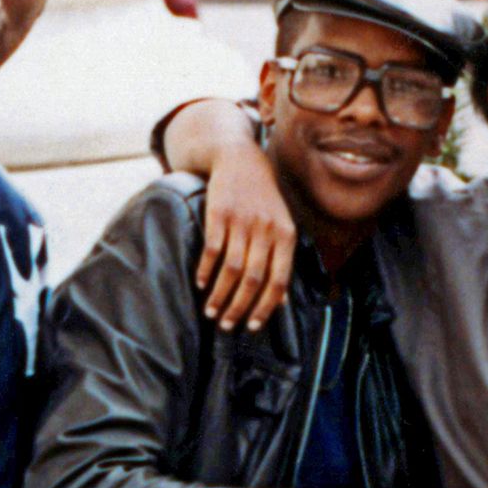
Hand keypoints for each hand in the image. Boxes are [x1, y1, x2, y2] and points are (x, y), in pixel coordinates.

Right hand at [196, 144, 295, 332]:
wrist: (241, 160)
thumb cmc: (263, 201)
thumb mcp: (279, 228)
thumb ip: (281, 262)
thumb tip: (281, 302)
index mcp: (285, 236)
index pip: (278, 282)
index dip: (265, 308)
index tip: (251, 327)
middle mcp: (266, 229)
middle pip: (253, 280)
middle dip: (238, 308)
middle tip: (225, 325)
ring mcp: (243, 221)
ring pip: (232, 269)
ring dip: (220, 295)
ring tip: (210, 312)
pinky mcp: (219, 212)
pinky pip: (212, 249)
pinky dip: (206, 270)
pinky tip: (201, 284)